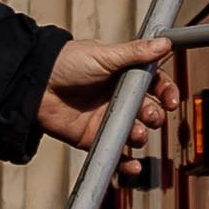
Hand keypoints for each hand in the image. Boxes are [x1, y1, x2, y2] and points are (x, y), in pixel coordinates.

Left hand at [40, 33, 177, 171]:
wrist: (36, 84)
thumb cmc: (67, 62)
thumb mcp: (105, 55)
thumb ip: (135, 53)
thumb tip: (164, 42)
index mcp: (124, 75)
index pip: (154, 85)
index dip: (166, 93)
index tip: (172, 101)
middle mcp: (118, 97)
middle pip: (148, 111)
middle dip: (155, 116)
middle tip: (150, 116)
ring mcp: (107, 118)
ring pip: (135, 132)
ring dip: (141, 135)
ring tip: (136, 133)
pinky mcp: (93, 137)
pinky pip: (115, 153)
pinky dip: (126, 163)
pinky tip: (133, 166)